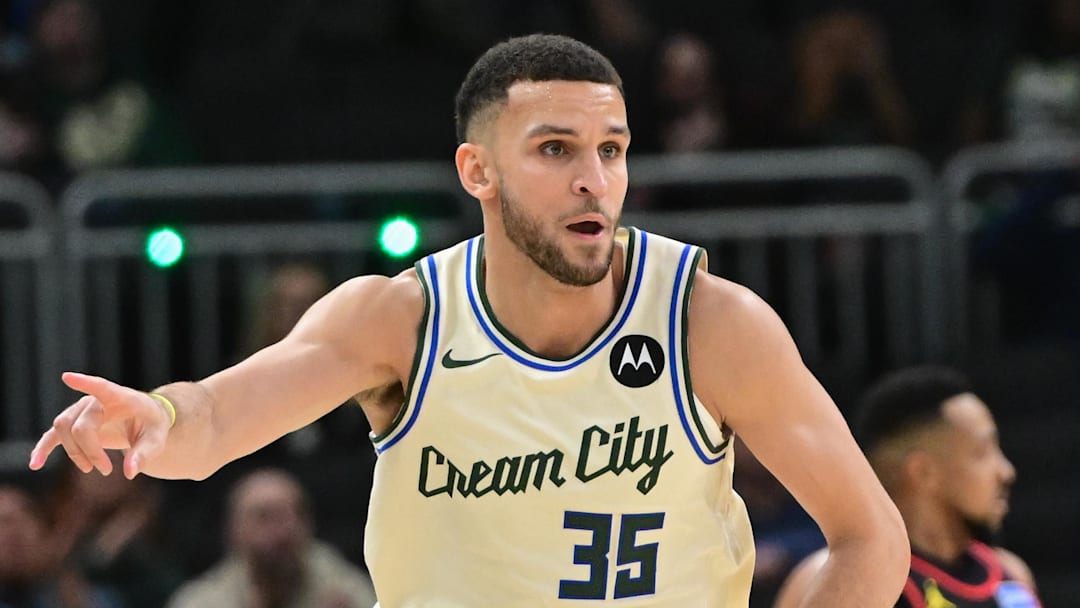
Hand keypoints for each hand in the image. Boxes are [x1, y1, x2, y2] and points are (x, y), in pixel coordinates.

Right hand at [28, 372, 172, 478]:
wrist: (144, 421)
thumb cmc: (151, 426)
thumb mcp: (156, 439)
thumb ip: (144, 454)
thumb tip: (129, 472)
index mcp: (120, 397)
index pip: (101, 387)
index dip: (85, 383)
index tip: (67, 377)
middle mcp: (96, 401)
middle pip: (79, 426)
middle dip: (89, 451)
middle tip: (107, 470)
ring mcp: (81, 410)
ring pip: (63, 429)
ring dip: (74, 453)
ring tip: (92, 469)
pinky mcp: (74, 423)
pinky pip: (53, 435)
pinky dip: (43, 448)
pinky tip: (35, 464)